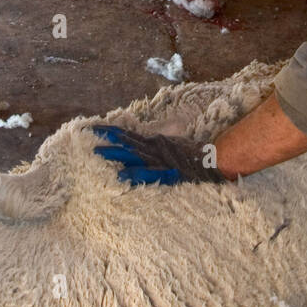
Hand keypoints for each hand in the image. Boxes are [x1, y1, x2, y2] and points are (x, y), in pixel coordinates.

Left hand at [91, 125, 225, 185]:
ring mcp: (161, 160)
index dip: (111, 132)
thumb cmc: (198, 155)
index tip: (93, 129)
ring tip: (97, 154)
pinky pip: (148, 174)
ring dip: (116, 155)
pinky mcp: (168, 172)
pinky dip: (134, 174)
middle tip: (88, 141)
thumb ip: (165, 140)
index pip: (129, 134)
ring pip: (133, 155)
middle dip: (108, 141)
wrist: (218, 160)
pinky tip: (120, 177)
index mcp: (156, 141)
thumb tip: (154, 137)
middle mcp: (156, 148)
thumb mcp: (178, 143)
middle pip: (127, 143)